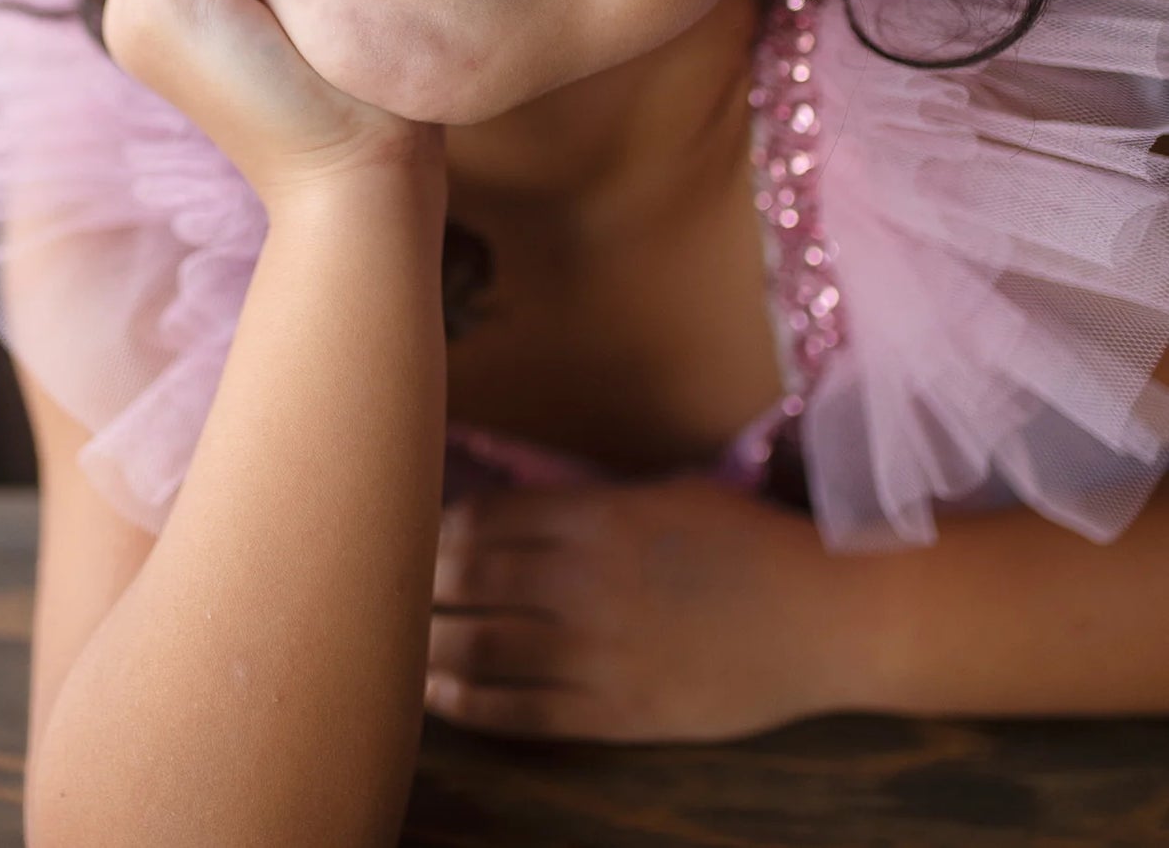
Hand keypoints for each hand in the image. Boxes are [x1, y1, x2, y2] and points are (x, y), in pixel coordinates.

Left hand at [426, 476, 841, 742]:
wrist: (824, 618)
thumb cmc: (749, 544)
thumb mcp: (668, 496)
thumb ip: (591, 504)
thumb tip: (512, 512)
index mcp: (602, 517)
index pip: (488, 515)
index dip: (438, 523)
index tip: (412, 526)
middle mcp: (589, 581)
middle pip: (470, 577)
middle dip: (418, 580)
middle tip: (383, 581)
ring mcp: (600, 651)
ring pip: (483, 646)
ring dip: (428, 642)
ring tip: (389, 643)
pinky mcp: (617, 711)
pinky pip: (521, 712)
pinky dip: (467, 702)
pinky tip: (436, 693)